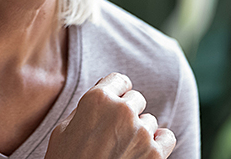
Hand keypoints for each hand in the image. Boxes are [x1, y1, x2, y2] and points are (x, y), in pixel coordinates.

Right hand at [45, 73, 175, 158]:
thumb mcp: (63, 130)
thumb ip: (85, 108)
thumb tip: (103, 95)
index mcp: (97, 99)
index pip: (120, 80)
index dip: (116, 94)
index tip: (114, 105)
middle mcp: (122, 110)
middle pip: (136, 99)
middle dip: (127, 113)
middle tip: (115, 133)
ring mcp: (141, 132)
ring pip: (150, 120)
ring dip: (140, 131)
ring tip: (123, 149)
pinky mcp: (155, 154)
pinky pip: (167, 137)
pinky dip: (158, 144)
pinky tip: (143, 153)